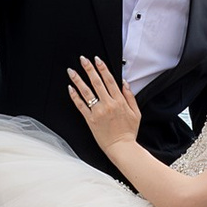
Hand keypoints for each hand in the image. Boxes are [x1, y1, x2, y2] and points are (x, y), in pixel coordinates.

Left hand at [65, 54, 145, 168]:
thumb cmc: (129, 132)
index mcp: (119, 101)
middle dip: (89, 69)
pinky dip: (75, 96)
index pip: (109, 80)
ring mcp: (98, 112)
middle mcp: (108, 104)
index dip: (102, 68)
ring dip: (78, 80)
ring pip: (86, 92)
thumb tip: (124, 82)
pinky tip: (70, 88)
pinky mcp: (90, 120)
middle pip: (97, 82)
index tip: (97, 59)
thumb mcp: (136, 113)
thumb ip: (130, 96)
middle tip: (82, 59)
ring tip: (71, 71)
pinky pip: (81, 106)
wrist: (122, 148)